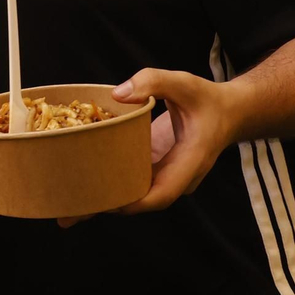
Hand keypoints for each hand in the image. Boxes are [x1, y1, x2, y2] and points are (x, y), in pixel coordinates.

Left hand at [57, 69, 243, 226]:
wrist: (228, 112)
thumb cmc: (206, 98)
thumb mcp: (183, 83)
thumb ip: (153, 82)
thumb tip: (119, 94)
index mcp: (190, 162)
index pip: (163, 193)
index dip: (135, 202)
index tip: (107, 203)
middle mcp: (177, 176)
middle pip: (142, 201)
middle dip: (108, 207)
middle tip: (70, 212)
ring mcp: (167, 175)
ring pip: (135, 195)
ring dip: (104, 201)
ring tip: (66, 208)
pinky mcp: (156, 168)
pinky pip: (133, 182)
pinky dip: (111, 186)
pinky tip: (83, 188)